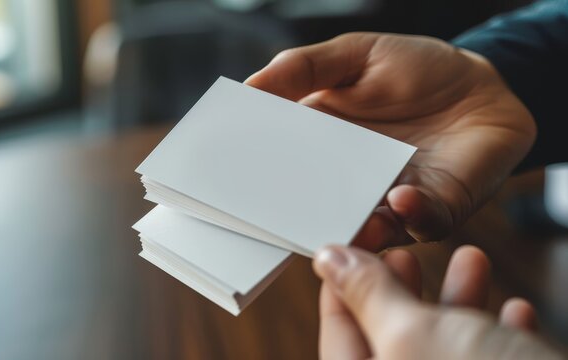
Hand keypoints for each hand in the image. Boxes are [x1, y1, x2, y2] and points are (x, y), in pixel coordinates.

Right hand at [246, 33, 535, 247]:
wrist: (484, 83)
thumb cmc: (415, 68)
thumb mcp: (354, 55)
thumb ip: (303, 68)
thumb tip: (249, 86)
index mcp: (323, 147)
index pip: (282, 169)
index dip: (257, 176)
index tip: (230, 181)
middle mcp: (351, 183)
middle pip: (315, 209)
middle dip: (295, 216)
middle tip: (272, 219)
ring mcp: (390, 200)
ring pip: (364, 228)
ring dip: (350, 228)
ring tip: (339, 222)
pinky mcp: (436, 209)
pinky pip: (420, 223)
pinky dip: (408, 216)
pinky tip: (398, 199)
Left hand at [312, 245, 560, 358]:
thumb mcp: (413, 333)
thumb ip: (367, 295)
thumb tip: (331, 261)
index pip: (336, 334)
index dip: (341, 286)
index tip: (351, 250)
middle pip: (388, 339)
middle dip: (402, 289)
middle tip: (407, 254)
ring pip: (442, 347)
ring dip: (458, 300)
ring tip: (471, 260)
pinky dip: (497, 332)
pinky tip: (513, 310)